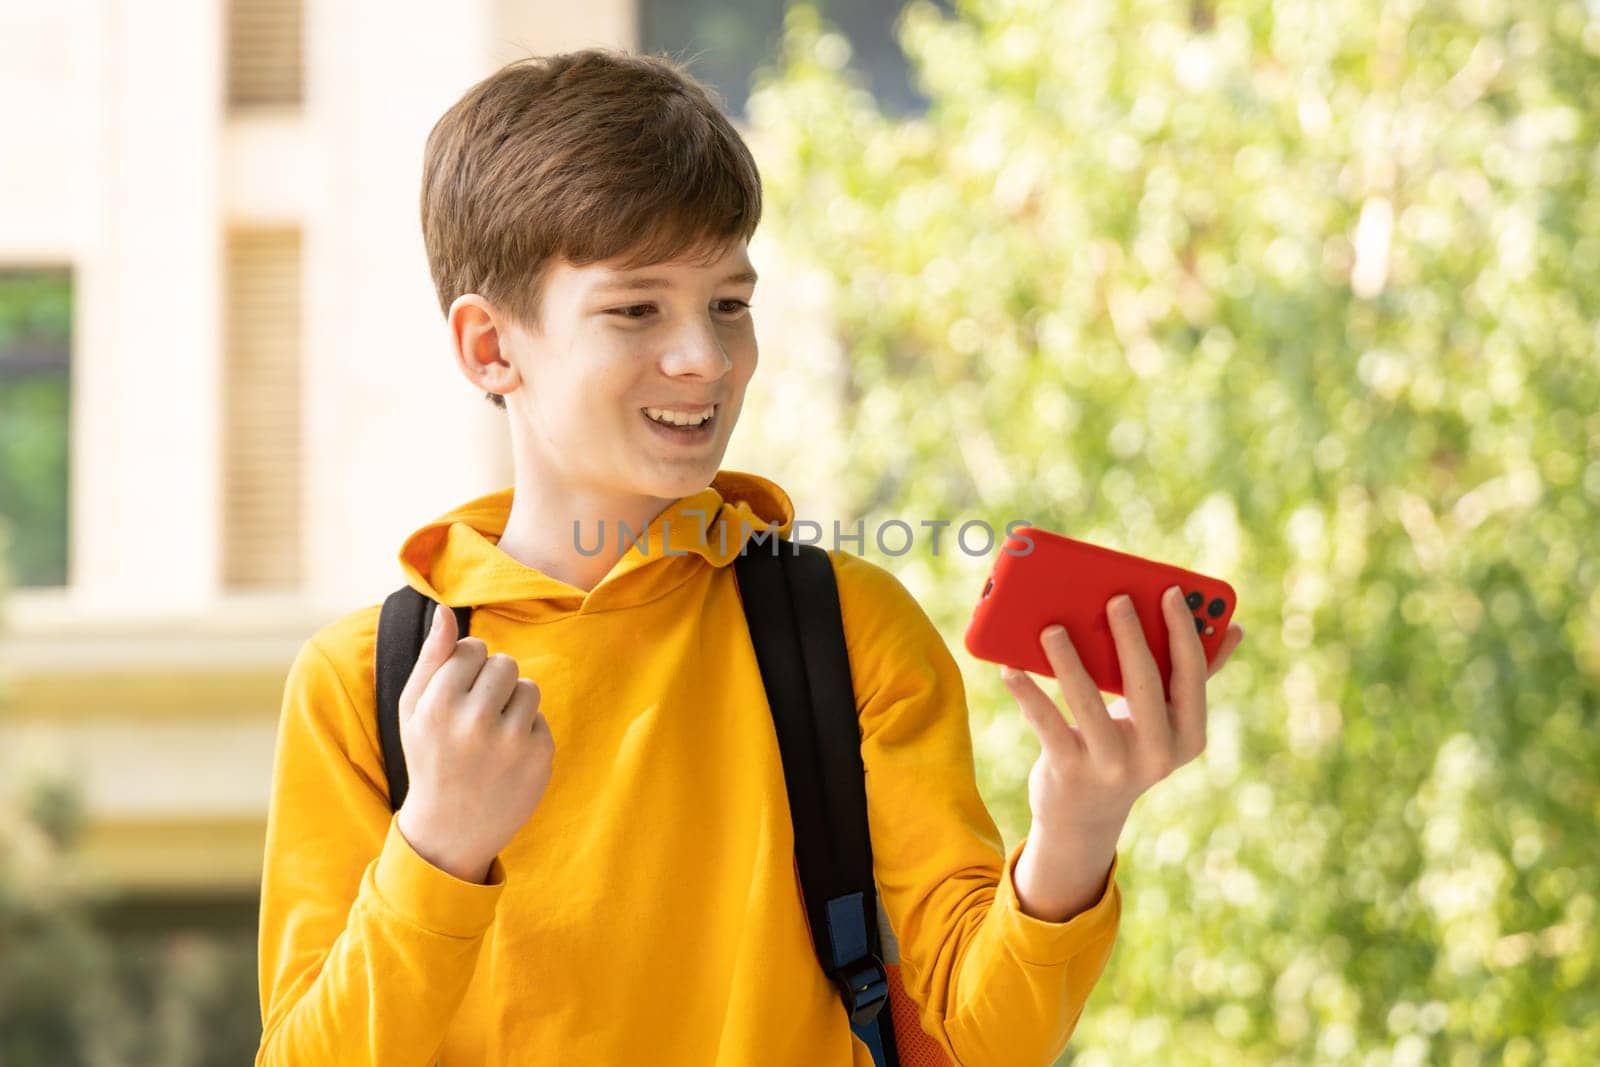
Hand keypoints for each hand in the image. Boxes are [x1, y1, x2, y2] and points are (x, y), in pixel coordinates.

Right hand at [394, 604, 555, 882]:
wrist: (450, 831)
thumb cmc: (430, 759)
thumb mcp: (413, 710)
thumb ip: (431, 657)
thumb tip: (445, 609)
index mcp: (437, 705)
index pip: (473, 649)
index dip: (467, 669)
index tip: (458, 695)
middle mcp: (474, 721)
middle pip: (505, 663)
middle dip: (493, 683)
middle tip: (476, 716)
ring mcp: (510, 741)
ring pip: (528, 687)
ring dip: (513, 705)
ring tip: (491, 736)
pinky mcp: (539, 757)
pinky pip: (540, 718)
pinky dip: (526, 733)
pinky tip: (506, 758)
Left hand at [1003, 585, 1243, 835]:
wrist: (1087, 814)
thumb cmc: (1130, 746)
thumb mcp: (1165, 720)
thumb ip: (1195, 675)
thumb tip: (1235, 627)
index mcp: (1188, 735)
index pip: (1190, 674)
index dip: (1183, 631)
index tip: (1170, 591)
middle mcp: (1156, 754)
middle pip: (1144, 684)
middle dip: (1131, 638)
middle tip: (1115, 598)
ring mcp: (1112, 765)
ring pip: (1087, 703)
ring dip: (1068, 661)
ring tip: (1051, 628)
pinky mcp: (1070, 771)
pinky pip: (1047, 725)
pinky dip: (1028, 694)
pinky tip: (1012, 668)